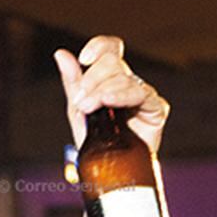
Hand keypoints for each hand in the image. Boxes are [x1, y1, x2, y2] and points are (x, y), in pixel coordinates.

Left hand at [53, 35, 169, 152]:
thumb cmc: (96, 141)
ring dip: (102, 91)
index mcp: (112, 77)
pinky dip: (122, 95)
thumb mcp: (78, 109)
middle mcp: (129, 82)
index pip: (111, 48)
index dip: (99, 46)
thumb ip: (72, 82)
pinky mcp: (156, 108)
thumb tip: (61, 54)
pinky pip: (141, 94)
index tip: (84, 59)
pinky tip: (109, 101)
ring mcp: (143, 94)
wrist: (110, 170)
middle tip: (82, 101)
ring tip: (89, 108)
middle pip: (113, 61)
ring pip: (124, 77)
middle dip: (92, 79)